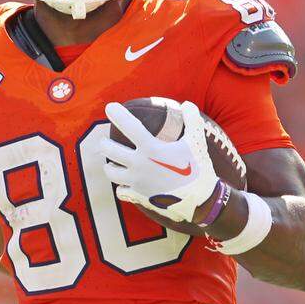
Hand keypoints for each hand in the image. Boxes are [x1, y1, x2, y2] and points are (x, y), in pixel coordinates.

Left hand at [100, 101, 218, 222]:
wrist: (200, 200)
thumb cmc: (198, 168)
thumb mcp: (196, 141)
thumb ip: (192, 120)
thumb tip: (188, 103)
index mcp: (151, 149)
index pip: (129, 126)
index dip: (118, 114)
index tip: (109, 107)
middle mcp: (139, 164)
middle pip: (110, 150)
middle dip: (104, 143)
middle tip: (105, 140)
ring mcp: (137, 181)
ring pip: (111, 172)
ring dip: (109, 166)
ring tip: (111, 162)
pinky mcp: (138, 195)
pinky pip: (121, 192)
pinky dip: (120, 187)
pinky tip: (123, 184)